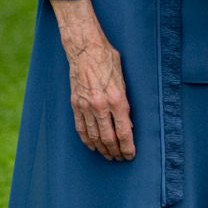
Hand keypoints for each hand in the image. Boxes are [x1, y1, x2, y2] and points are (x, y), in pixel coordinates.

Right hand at [50, 0, 134, 160]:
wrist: (85, 48)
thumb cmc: (108, 60)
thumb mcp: (124, 80)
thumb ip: (126, 103)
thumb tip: (128, 124)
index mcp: (116, 99)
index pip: (123, 132)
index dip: (128, 147)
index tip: (131, 155)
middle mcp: (101, 105)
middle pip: (108, 138)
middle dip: (116, 152)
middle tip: (121, 158)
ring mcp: (86, 106)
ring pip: (94, 136)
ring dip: (103, 149)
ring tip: (109, 156)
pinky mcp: (75, 104)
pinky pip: (81, 128)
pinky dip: (87, 140)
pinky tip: (92, 146)